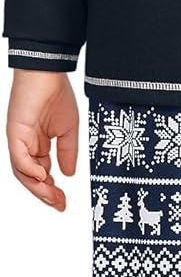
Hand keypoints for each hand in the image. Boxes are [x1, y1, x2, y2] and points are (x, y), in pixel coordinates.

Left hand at [7, 70, 78, 210]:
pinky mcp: (14, 133)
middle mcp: (26, 145)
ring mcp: (19, 140)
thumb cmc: (57, 94)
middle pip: (30, 178)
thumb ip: (68, 153)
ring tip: (52, 196)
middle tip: (59, 205)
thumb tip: (69, 174)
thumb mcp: (69, 130)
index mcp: (38, 144)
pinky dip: (29, 170)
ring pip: (22, 172)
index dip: (52, 191)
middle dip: (45, 194)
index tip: (64, 203)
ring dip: (37, 187)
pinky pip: (19, 158)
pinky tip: (43, 176)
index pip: (42, 174)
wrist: (49, 71)